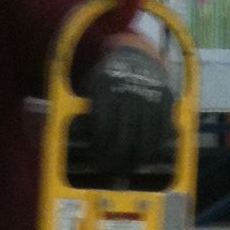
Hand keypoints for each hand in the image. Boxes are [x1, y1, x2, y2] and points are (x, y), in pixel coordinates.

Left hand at [73, 42, 176, 187]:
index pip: (103, 126)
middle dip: (119, 160)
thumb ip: (80, 110)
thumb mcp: (91, 87)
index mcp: (105, 88)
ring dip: (139, 159)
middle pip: (125, 136)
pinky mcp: (167, 101)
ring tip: (132, 171)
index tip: (99, 165)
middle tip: (114, 174)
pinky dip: (158, 147)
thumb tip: (63, 135)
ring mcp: (150, 96)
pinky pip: (164, 130)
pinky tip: (149, 159)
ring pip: (147, 137)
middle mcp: (129, 91)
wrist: (136, 56)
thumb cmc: (107, 80)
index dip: (102, 150)